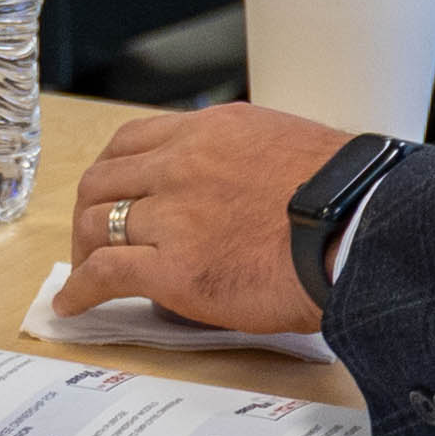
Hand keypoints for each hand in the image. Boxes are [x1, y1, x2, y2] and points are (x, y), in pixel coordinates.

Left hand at [60, 104, 349, 333]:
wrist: (360, 230)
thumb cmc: (347, 199)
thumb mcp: (289, 149)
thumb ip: (247, 160)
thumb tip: (242, 187)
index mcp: (213, 131)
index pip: (134, 140)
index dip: (112, 172)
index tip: (111, 192)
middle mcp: (183, 164)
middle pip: (104, 179)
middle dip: (90, 210)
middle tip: (91, 236)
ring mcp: (174, 214)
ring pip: (98, 223)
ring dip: (82, 249)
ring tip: (83, 272)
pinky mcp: (173, 267)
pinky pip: (105, 273)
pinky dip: (80, 289)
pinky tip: (74, 304)